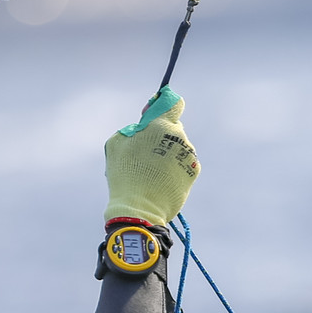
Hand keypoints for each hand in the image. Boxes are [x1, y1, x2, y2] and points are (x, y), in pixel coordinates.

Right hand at [103, 85, 199, 227]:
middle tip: (145, 152)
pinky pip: (183, 163)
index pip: (173, 104)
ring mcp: (189, 155)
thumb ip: (134, 127)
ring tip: (151, 171)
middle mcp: (179, 137)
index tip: (154, 115)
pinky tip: (161, 179)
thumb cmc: (125, 174)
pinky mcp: (193, 172)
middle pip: (173, 128)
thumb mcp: (118, 143)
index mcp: (161, 125)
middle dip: (161, 135)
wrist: (140, 208)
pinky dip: (174, 168)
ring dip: (168, 153)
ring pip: (178, 147)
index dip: (163, 106)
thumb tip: (146, 123)